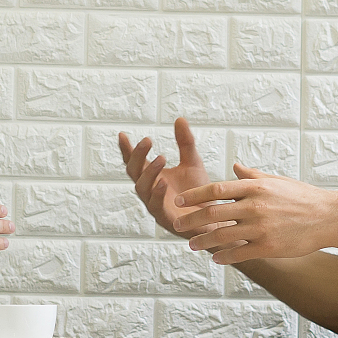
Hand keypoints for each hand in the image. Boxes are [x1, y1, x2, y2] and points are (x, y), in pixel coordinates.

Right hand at [117, 116, 213, 238]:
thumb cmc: (200, 192)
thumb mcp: (193, 162)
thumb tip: (179, 118)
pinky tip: (163, 182)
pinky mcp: (165, 219)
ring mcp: (155, 205)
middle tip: (147, 140)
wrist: (215, 217)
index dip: (127, 149)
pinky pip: (155, 206)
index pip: (135, 161)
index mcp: (153, 177)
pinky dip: (157, 193)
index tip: (122, 135)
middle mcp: (150, 190)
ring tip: (161, 158)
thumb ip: (185, 143)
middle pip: (134, 172)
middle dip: (137, 156)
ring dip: (150, 172)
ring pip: (142, 188)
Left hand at [175, 163, 337, 265]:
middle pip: (213, 212)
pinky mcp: (269, 247)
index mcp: (255, 187)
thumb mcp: (276, 181)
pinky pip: (240, 253)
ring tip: (192, 244)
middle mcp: (255, 206)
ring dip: (203, 241)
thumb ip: (252, 175)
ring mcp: (261, 228)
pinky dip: (225, 256)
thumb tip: (234, 165)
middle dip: (191, 220)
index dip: (194, 195)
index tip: (179, 201)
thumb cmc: (302, 197)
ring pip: (223, 235)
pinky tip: (216, 258)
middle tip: (177, 225)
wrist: (329, 217)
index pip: (216, 189)